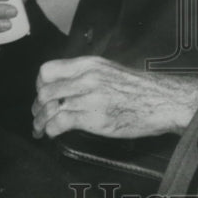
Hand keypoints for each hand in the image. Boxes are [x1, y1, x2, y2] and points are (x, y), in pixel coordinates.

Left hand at [31, 56, 197, 139]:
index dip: (40, 85)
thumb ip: (87, 74)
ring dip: (40, 122)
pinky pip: (60, 123)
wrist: (161, 100)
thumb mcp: (110, 70)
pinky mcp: (93, 117)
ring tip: (40, 129)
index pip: (47, 70)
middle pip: (44, 91)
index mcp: (89, 64)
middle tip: (38, 116)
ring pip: (49, 108)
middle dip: (36, 107)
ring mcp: (90, 97)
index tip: (42, 95)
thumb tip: (66, 86)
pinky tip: (53, 134)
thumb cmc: (139, 88)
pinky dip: (51, 130)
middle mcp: (86, 77)